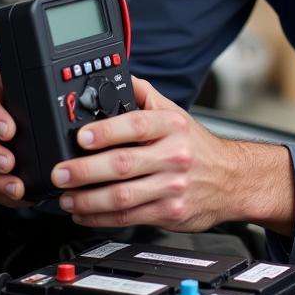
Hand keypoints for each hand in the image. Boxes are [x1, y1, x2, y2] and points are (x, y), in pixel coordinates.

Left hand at [52, 76, 294, 234]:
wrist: (234, 180)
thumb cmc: (199, 148)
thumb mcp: (176, 114)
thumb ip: (145, 96)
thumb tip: (120, 77)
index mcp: (172, 126)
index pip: (136, 125)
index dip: (106, 131)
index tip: (81, 137)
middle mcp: (173, 156)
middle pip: (123, 164)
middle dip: (84, 171)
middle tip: (60, 173)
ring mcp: (171, 187)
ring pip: (122, 196)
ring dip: (87, 200)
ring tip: (66, 198)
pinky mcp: (168, 212)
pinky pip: (128, 218)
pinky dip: (100, 218)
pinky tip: (84, 214)